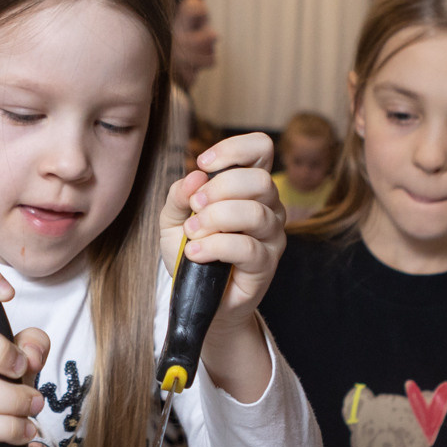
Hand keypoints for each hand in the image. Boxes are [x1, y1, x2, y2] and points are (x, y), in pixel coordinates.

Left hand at [159, 132, 285, 337]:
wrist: (199, 298)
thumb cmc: (193, 253)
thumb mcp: (174, 220)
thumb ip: (179, 195)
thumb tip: (194, 177)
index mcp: (250, 187)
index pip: (261, 148)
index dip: (234, 148)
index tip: (203, 164)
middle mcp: (269, 207)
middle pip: (260, 179)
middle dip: (220, 188)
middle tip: (194, 207)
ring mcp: (272, 236)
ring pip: (256, 213)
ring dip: (216, 218)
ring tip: (192, 233)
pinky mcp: (266, 265)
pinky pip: (247, 247)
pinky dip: (215, 246)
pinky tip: (196, 253)